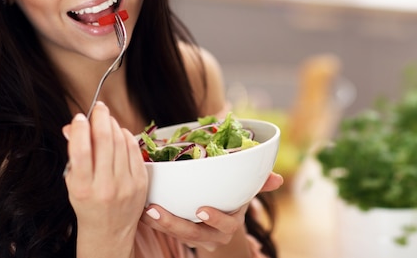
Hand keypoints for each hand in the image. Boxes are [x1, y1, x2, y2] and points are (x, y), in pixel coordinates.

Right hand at [63, 102, 147, 255]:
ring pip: (121, 142)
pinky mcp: (141, 183)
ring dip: (113, 125)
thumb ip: (73, 154)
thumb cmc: (87, 204)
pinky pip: (134, 150)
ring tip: (107, 119)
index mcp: (83, 188)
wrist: (108, 232)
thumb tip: (71, 126)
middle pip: (104, 140)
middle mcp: (105, 187)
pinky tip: (120, 133)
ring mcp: (126, 185)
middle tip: (98, 108)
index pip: (81, 149)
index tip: (79, 117)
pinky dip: (127, 137)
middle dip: (101, 118)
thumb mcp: (73, 183)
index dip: (80, 128)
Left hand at [139, 172, 282, 254]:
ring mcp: (195, 238)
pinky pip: (164, 231)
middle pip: (193, 234)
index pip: (225, 225)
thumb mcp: (245, 193)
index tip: (201, 210)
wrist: (216, 224)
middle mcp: (212, 235)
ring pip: (176, 235)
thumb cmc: (231, 200)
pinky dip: (151, 221)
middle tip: (156, 211)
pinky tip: (138, 209)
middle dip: (174, 224)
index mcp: (230, 222)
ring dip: (158, 223)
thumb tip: (278, 178)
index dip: (214, 219)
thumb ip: (260, 183)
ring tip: (144, 210)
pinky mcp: (178, 235)